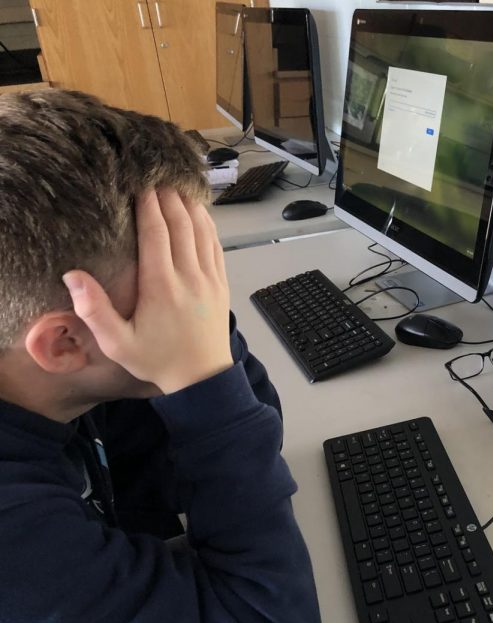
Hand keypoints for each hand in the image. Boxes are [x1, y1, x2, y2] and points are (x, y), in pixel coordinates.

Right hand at [63, 189, 232, 394]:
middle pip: (181, 226)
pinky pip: (216, 247)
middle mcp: (189, 277)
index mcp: (161, 286)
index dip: (149, 206)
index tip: (141, 186)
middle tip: (158, 176)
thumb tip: (73, 277)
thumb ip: (94, 310)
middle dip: (169, 198)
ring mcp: (209, 279)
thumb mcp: (118, 343)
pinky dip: (209, 226)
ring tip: (179, 187)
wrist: (202, 378)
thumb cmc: (157, 360)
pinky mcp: (221, 285)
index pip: (157, 234)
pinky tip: (201, 214)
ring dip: (191, 207)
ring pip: (202, 232)